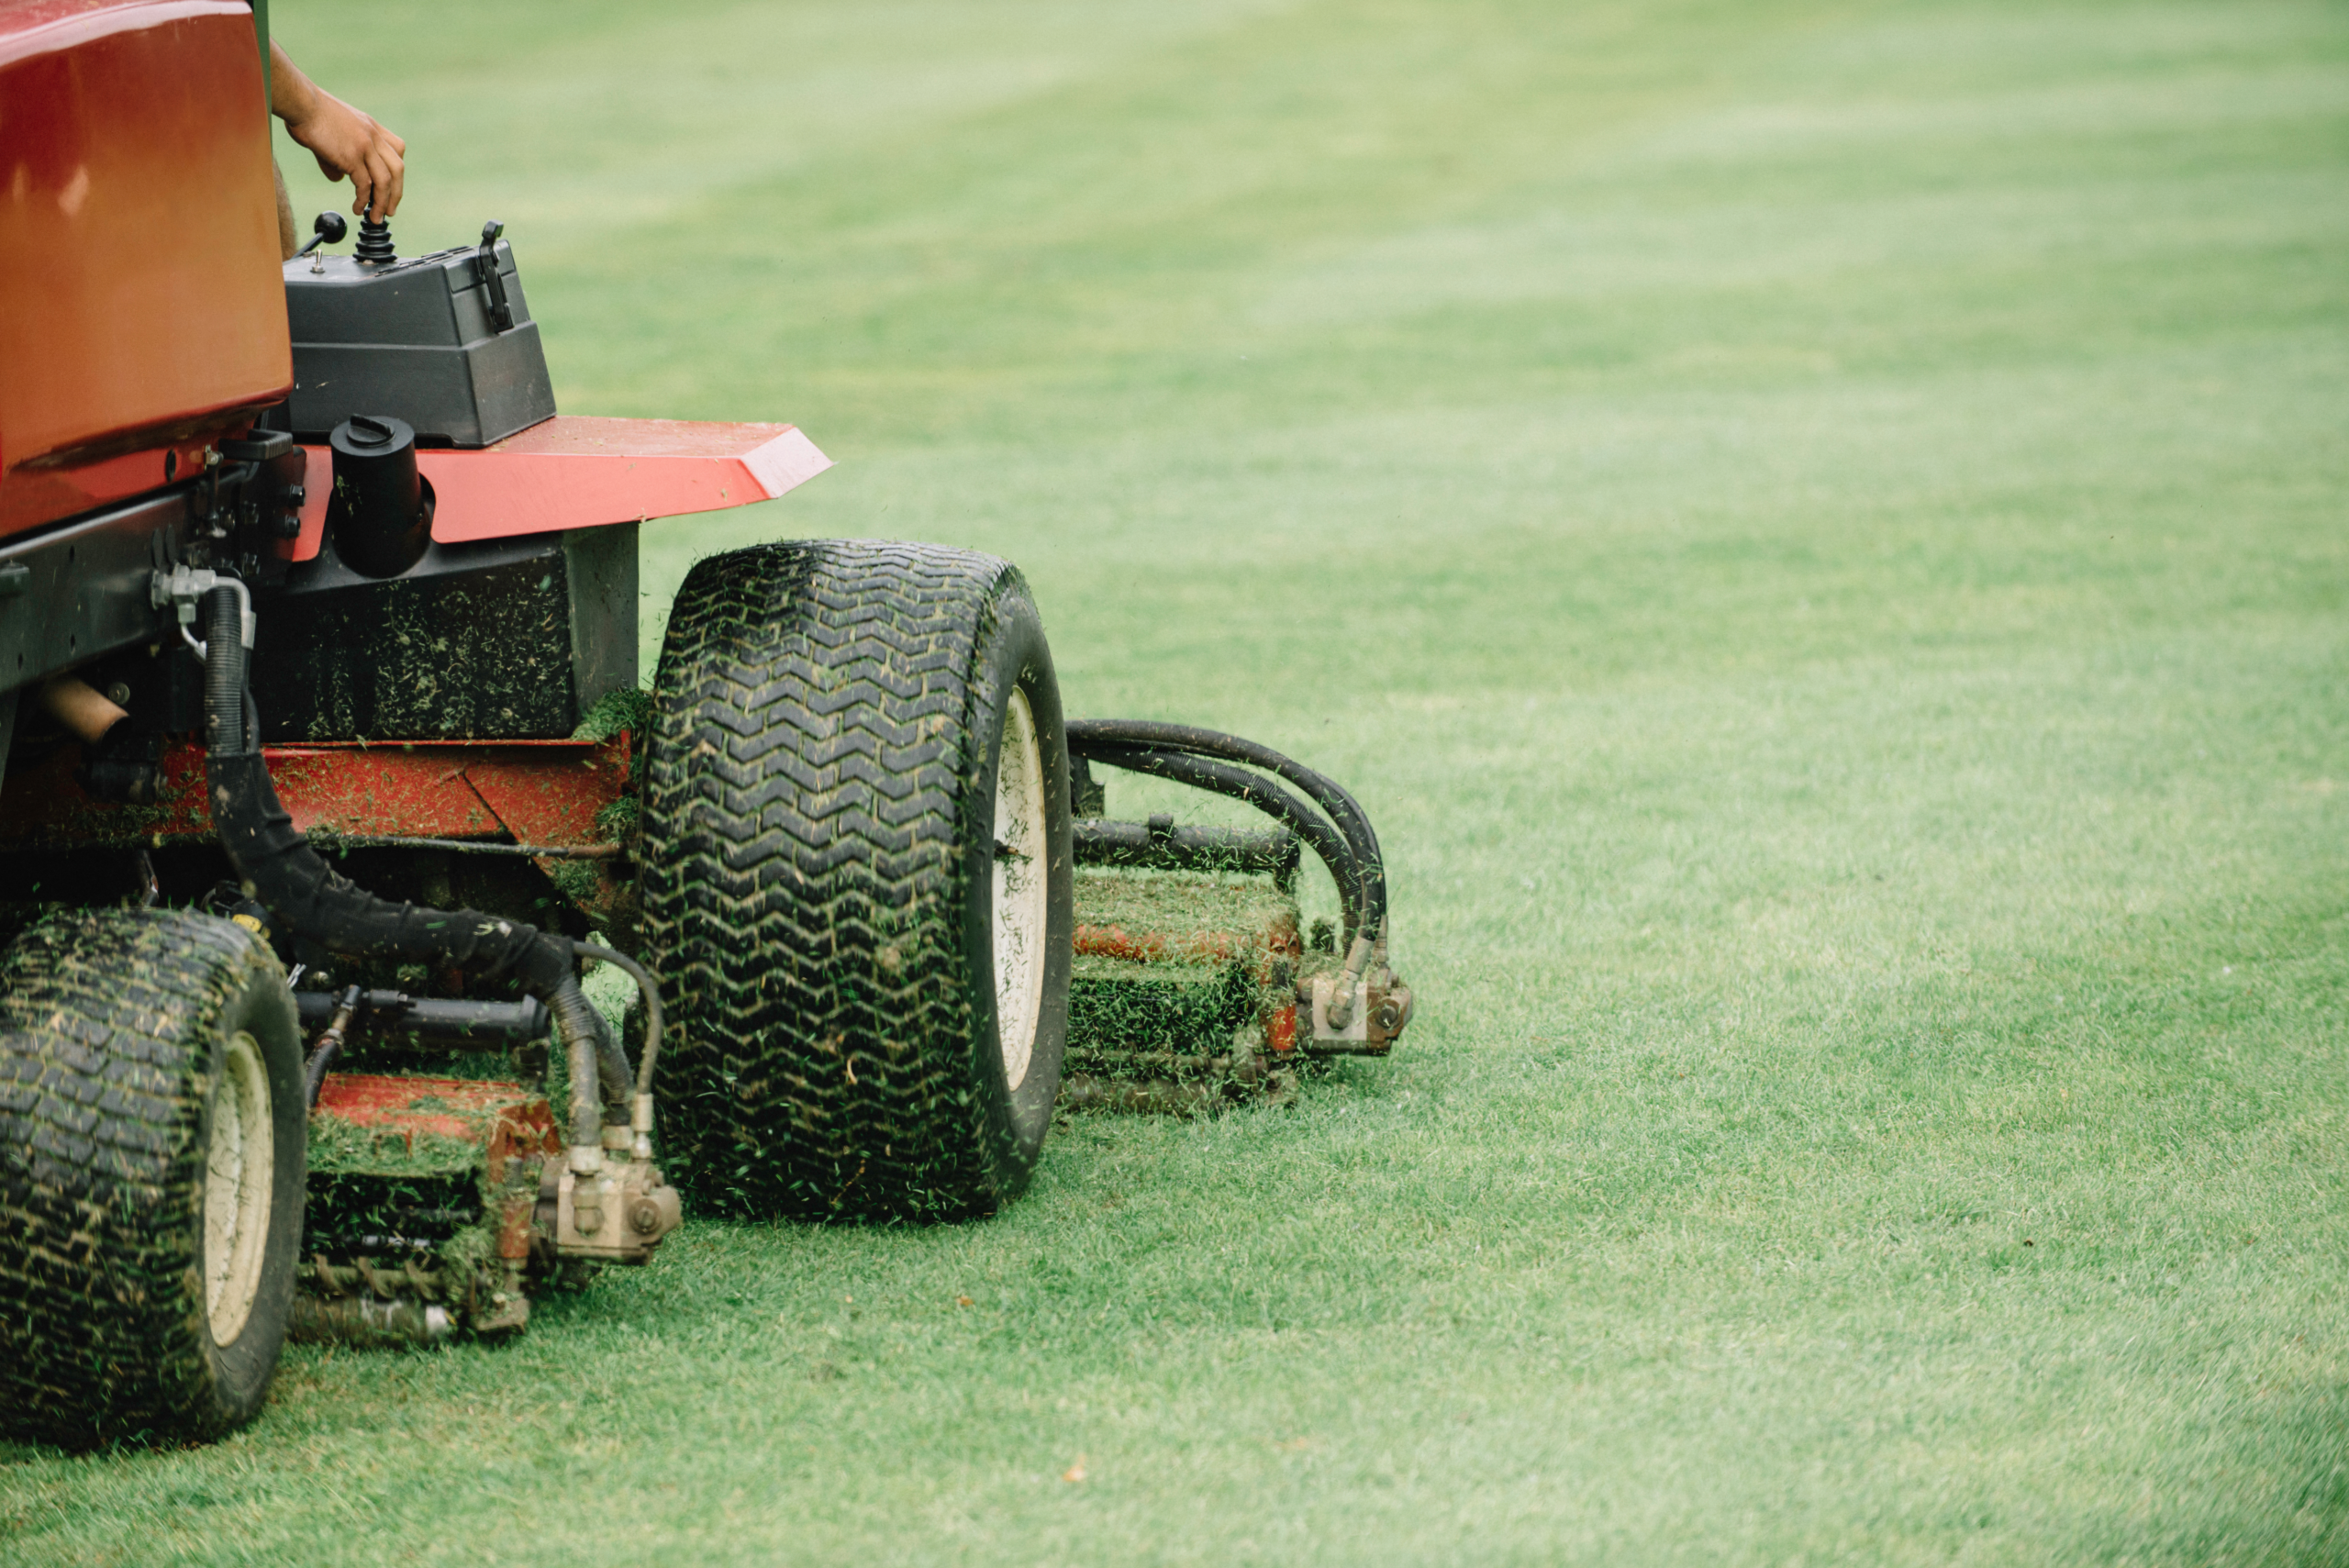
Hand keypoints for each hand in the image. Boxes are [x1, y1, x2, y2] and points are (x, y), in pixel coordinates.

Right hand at [270, 43, 405, 221]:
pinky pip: (365, 185)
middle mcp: (373, 136)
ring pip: (385, 181)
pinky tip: (357, 208)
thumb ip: (340, 156)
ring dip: (382, 203)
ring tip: (375, 218)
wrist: (300, 102)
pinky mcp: (351, 157)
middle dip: (396, 193)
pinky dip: (363, 201)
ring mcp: (364, 146)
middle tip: (389, 210)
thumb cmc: (309, 114)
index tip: (391, 184)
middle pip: (398, 169)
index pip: (398, 149)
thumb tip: (338, 178)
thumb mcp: (334, 132)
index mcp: (371, 126)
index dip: (396, 169)